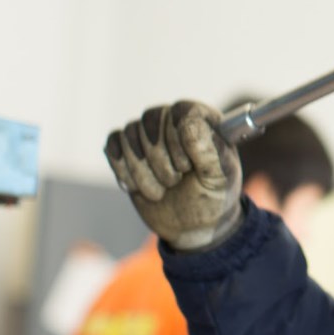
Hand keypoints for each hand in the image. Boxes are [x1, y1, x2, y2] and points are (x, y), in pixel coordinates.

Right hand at [104, 101, 242, 249]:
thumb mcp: (221, 177)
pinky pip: (113, 145)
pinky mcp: (128, 150)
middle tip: (176, 180)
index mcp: (204, 120)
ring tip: (162, 188)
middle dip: (160, 158)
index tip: (186, 166)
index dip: (178, 138)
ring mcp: (150, 134)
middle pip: (152, 119)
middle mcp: (175, 121)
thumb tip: (188, 123)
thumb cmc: (213, 195)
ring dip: (142, 169)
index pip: (181, 110)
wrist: (192, 224)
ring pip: (130, 133)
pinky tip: (138, 187)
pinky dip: (123, 170)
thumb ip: (210, 150)